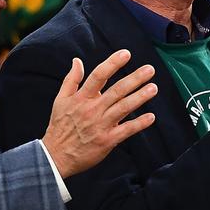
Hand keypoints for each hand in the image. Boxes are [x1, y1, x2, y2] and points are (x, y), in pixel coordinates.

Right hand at [42, 50, 156, 177]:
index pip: (98, 76)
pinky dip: (139, 124)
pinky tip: (151, 117)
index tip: (125, 54)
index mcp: (81, 98)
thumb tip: (77, 61)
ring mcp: (101, 125)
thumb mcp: (60, 99)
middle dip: (135, 78)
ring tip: (153, 88)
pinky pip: (126, 130)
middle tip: (150, 69)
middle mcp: (93, 109)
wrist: (56, 155)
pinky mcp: (107, 140)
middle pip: (117, 90)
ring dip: (140, 97)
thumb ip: (71, 79)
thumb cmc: (59, 126)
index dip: (113, 63)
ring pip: (124, 108)